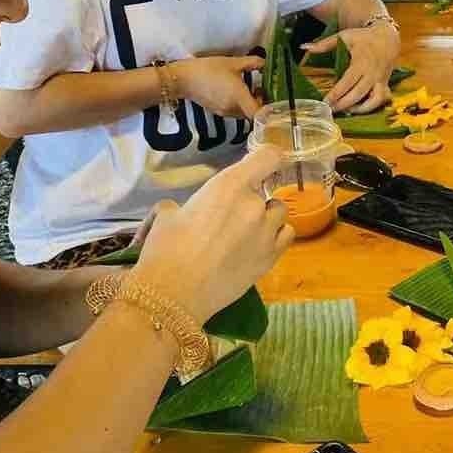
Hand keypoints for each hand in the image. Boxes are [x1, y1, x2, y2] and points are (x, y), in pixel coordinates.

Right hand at [136, 147, 293, 324]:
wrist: (174, 295)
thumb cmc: (166, 250)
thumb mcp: (166, 216)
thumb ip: (181, 206)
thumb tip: (180, 211)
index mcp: (230, 186)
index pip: (268, 157)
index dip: (268, 158)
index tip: (262, 165)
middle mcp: (254, 204)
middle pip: (268, 191)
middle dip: (253, 200)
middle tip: (231, 217)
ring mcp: (267, 232)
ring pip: (279, 214)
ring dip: (267, 218)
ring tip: (246, 233)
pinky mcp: (271, 258)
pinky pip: (286, 236)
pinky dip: (275, 236)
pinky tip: (258, 246)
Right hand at [173, 56, 262, 118]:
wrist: (182, 79)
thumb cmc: (209, 69)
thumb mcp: (233, 62)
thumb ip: (252, 63)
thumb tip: (266, 63)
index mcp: (239, 98)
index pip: (259, 114)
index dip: (268, 111)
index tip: (273, 100)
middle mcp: (233, 109)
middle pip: (253, 114)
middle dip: (260, 104)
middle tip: (261, 89)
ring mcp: (224, 112)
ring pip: (243, 113)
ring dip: (248, 104)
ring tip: (249, 88)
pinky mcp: (216, 111)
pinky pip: (233, 111)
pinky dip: (238, 104)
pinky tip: (235, 91)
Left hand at [309, 21, 400, 113]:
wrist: (387, 38)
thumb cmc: (363, 37)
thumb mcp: (344, 36)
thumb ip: (324, 44)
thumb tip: (304, 47)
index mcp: (361, 62)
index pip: (348, 81)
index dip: (336, 93)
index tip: (325, 101)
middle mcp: (372, 73)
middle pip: (358, 94)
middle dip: (344, 104)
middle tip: (330, 110)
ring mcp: (380, 81)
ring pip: (373, 100)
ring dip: (359, 109)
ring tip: (345, 111)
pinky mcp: (385, 85)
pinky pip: (380, 100)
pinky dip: (370, 107)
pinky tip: (357, 109)